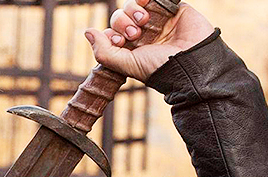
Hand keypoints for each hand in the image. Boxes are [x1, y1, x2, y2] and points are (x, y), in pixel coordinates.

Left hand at [84, 0, 213, 80]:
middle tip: (135, 34)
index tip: (120, 42)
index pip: (110, 33)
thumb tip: (87, 31)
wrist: (192, 62)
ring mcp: (156, 21)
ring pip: (133, 6)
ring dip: (132, 10)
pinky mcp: (172, 9)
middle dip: (122, 23)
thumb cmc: (158, 68)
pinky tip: (146, 0)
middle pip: (119, 17)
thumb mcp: (126, 65)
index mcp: (129, 49)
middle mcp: (141, 34)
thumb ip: (104, 51)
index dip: (111, 34)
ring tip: (144, 20)